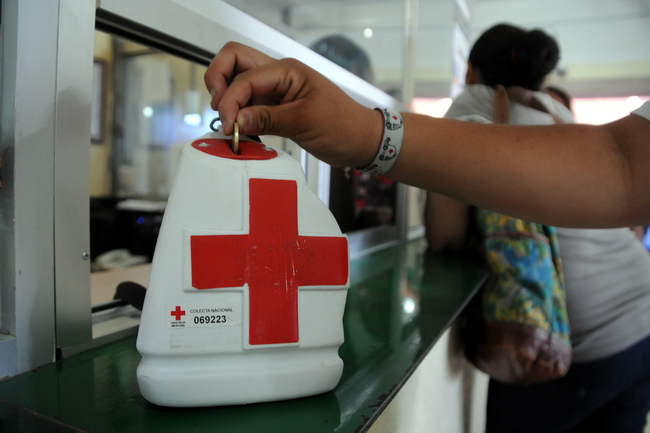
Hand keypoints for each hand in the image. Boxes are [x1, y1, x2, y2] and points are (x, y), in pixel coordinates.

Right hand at [204, 42, 381, 167]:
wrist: (360, 140)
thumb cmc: (343, 126)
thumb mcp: (306, 122)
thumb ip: (269, 119)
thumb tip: (236, 119)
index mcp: (287, 71)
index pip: (244, 76)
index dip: (231, 100)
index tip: (229, 125)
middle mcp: (278, 75)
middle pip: (234, 61)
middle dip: (218, 81)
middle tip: (218, 110)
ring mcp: (275, 91)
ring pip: (237, 80)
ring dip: (226, 97)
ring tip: (228, 121)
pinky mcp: (275, 107)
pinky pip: (247, 103)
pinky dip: (237, 112)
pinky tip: (239, 128)